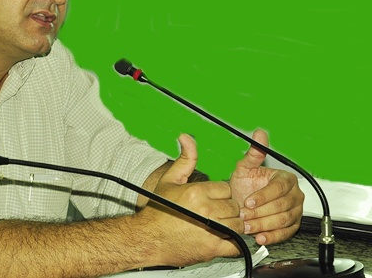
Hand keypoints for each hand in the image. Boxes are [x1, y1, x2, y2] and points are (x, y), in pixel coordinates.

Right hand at [140, 134, 243, 265]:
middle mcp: (205, 210)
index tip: (213, 199)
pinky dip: (234, 243)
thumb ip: (185, 159)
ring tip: (219, 225)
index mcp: (197, 192)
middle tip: (216, 213)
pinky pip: (236, 245)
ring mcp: (210, 230)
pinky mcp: (212, 248)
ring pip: (238, 224)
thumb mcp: (169, 180)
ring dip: (232, 225)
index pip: (226, 189)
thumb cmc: (157, 211)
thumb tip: (186, 137)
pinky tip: (222, 238)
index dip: (220, 194)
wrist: (147, 239)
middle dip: (227, 209)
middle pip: (234, 206)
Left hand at [229, 129, 303, 244]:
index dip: (263, 196)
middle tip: (245, 215)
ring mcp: (294, 210)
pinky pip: (285, 233)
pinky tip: (261, 237)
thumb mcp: (246, 167)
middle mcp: (294, 195)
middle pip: (282, 206)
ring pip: (283, 220)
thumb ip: (253, 152)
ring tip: (249, 226)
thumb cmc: (246, 183)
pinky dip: (273, 236)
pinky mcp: (291, 225)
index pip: (278, 188)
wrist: (243, 201)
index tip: (248, 201)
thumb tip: (259, 134)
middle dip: (261, 212)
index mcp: (285, 179)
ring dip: (264, 224)